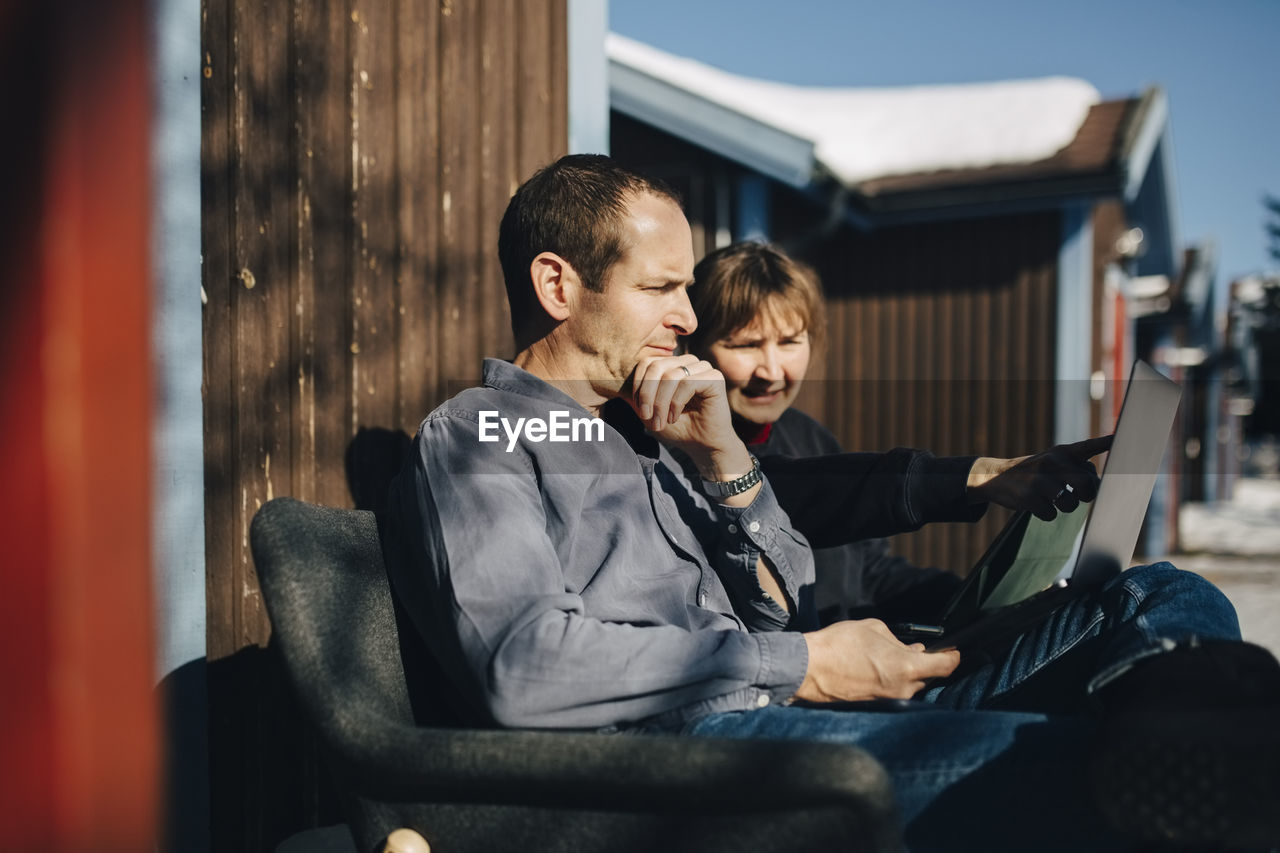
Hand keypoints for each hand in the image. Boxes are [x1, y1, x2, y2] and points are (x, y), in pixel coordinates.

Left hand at [626, 354, 749, 480]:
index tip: (639, 410)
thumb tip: (615, 383)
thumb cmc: (677, 428)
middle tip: (648, 417)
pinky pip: (687, 383)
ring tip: (661, 421)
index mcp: (673, 364)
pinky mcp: (715, 377)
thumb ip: (636, 397)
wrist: (702, 445)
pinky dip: (676, 403)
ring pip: (671, 376)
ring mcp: (703, 367)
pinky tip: (675, 417)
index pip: (648, 363)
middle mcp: (688, 362)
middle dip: (648, 395)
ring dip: (661, 403)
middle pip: (657, 367)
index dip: (638, 385)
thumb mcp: (649, 412)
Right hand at [794, 619, 960, 703]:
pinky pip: (893, 693)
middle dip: (924, 663)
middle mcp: (903, 689)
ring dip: (906, 673)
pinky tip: (877, 669)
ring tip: (887, 657)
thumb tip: (910, 648)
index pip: (946, 667)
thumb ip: (898, 640)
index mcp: (906, 667)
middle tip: (915, 649)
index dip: (953, 656)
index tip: (953, 650)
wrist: (809, 669)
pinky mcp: (875, 706)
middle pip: (927, 677)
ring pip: (909, 686)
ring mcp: (889, 701)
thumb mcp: (873, 629)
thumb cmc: (839, 645)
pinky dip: (891, 682)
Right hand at [966, 435, 1112, 520]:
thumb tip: (1099, 480)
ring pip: (1070, 503)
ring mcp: (1039, 480)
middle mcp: (1052, 463)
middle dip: (1087, 495)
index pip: (1087, 446)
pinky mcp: (1028, 496)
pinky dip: (1047, 514)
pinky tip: (1038, 505)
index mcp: (1061, 452)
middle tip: (1079, 496)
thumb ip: (1076, 464)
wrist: (995, 476)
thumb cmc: (1034, 471)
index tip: (1118, 439)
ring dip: (1066, 507)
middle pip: (1087, 484)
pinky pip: (1051, 514)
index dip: (1105, 442)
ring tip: (1056, 501)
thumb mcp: (1052, 459)